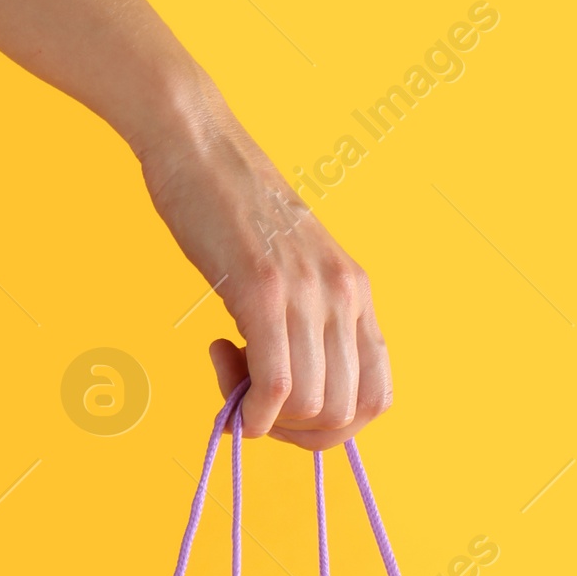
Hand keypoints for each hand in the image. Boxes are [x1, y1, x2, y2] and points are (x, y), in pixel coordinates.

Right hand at [140, 89, 391, 448]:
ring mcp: (306, 293)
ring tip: (232, 376)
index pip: (378, 395)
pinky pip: (277, 384)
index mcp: (355, 292)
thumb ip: (301, 319)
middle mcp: (343, 295)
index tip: (288, 416)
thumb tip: (286, 389)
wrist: (198, 143)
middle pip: (346, 412)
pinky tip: (232, 400)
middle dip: (297, 432)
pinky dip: (254, 413)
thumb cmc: (229, 206)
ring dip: (269, 420)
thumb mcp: (289, 267)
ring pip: (313, 405)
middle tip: (254, 403)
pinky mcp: (263, 290)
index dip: (335, 428)